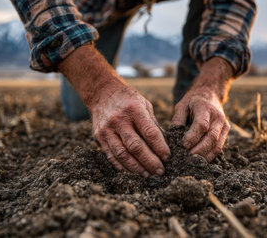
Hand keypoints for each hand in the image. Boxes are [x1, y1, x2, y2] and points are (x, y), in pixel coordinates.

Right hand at [58, 45, 169, 176]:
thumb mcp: (144, 104)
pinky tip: (131, 172)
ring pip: (122, 154)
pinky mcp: (99, 136)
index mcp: (134, 110)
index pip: (149, 132)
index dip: (160, 147)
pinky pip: (110, 155)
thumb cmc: (128, 99)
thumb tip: (165, 145)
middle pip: (135, 146)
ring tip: (147, 175)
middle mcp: (119, 120)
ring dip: (136, 167)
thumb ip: (153, 123)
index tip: (168, 157)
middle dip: (149, 161)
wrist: (102, 92)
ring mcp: (107, 129)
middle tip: (160, 171)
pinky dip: (121, 166)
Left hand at [171, 57, 233, 161]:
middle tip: (186, 159)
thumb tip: (170, 137)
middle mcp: (218, 118)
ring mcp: (224, 126)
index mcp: (205, 108)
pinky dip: (210, 156)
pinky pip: (219, 147)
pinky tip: (199, 161)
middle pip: (211, 138)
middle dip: (199, 151)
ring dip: (205, 156)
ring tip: (192, 163)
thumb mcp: (182, 105)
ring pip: (217, 145)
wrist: (210, 94)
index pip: (201, 125)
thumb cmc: (193, 101)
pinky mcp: (226, 132)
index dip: (193, 137)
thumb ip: (177, 120)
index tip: (183, 146)